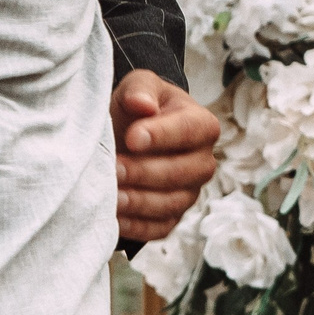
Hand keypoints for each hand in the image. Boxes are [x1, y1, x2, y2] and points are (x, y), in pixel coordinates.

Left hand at [111, 69, 217, 243]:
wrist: (126, 136)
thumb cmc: (136, 110)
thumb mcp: (138, 86)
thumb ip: (141, 89)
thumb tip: (143, 105)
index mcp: (202, 124)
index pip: (190, 131)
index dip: (162, 135)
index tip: (132, 137)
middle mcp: (202, 162)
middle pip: (182, 172)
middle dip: (145, 172)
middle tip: (114, 168)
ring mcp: (189, 193)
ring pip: (171, 204)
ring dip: (139, 202)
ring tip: (111, 196)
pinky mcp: (171, 218)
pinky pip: (159, 228)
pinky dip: (136, 226)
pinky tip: (113, 218)